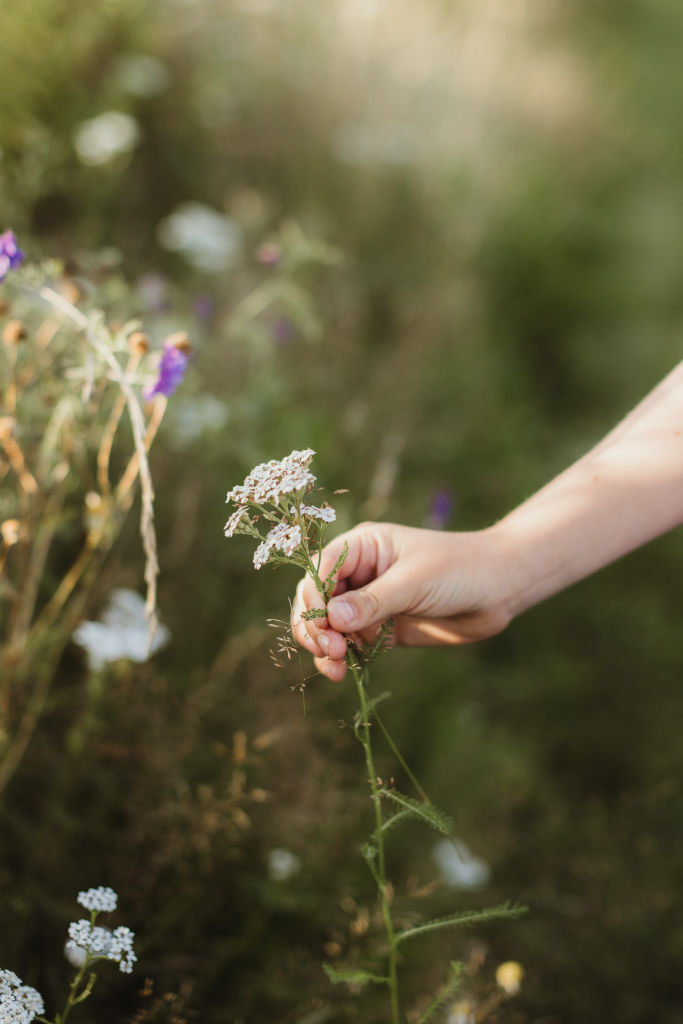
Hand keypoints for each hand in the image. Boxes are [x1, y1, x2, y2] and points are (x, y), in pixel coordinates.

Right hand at [291, 521, 515, 679]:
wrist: (500, 589)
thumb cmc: (460, 570)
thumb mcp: (415, 581)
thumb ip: (373, 601)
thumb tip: (332, 619)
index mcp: (362, 547)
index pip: (320, 569)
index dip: (314, 596)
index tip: (324, 624)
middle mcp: (359, 573)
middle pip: (316, 598)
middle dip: (315, 625)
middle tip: (331, 650)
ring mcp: (369, 602)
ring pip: (328, 625)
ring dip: (323, 646)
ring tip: (336, 667)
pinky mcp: (381, 629)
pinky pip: (350, 643)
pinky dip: (341, 658)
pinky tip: (344, 672)